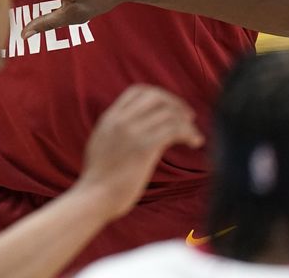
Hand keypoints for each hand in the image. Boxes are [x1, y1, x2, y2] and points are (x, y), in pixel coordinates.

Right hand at [78, 85, 203, 219]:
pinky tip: (195, 142)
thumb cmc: (99, 179)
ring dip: (186, 122)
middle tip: (188, 117)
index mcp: (110, 118)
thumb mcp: (102, 144)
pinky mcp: (144, 148)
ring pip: (168, 113)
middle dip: (176, 103)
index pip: (138, 91)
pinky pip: (174, 130)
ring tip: (193, 135)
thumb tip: (135, 128)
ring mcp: (132, 132)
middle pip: (156, 96)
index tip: (172, 108)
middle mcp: (120, 120)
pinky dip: (189, 133)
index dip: (160, 95)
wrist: (93, 198)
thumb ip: (115, 131)